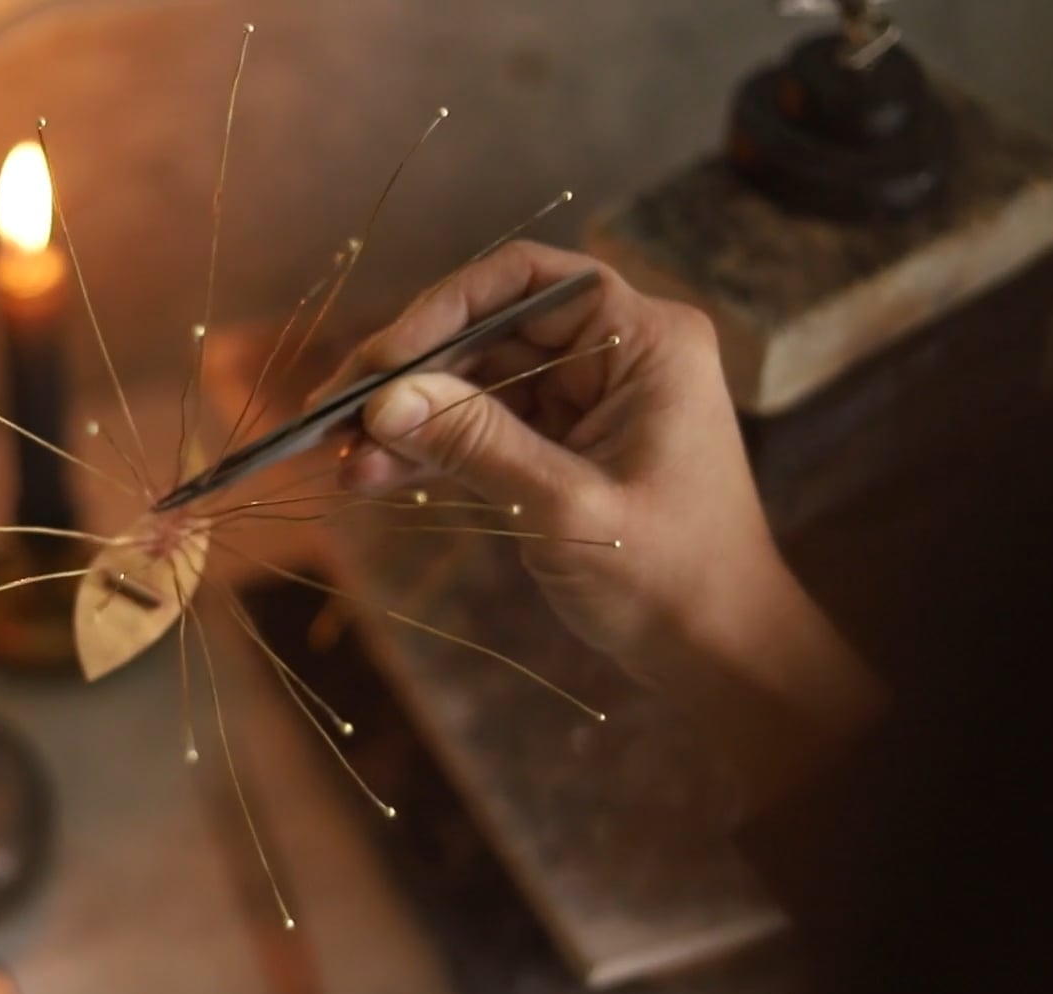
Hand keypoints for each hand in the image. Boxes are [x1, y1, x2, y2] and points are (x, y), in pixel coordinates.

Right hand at [330, 241, 883, 808]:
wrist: (717, 653)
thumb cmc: (672, 578)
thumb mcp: (567, 508)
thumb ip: (477, 445)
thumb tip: (384, 399)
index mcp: (645, 341)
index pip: (530, 282)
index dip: (446, 307)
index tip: (383, 361)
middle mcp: (617, 353)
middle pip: (491, 330)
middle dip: (411, 373)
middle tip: (334, 412)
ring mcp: (587, 400)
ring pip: (477, 383)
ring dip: (410, 419)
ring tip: (341, 457)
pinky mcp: (563, 445)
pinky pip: (483, 429)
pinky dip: (432, 452)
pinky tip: (371, 476)